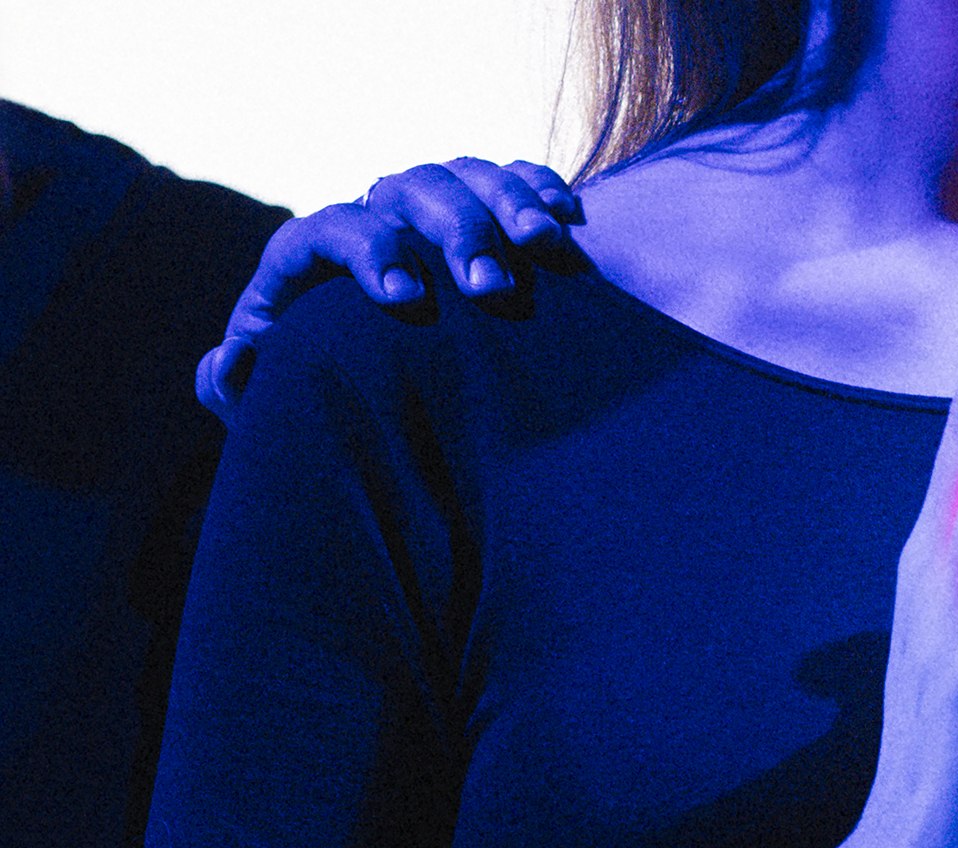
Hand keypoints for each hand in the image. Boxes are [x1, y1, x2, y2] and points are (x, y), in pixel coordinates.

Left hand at [196, 157, 581, 419]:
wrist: (411, 401)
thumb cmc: (345, 403)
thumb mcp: (286, 404)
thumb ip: (241, 391)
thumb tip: (230, 363)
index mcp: (317, 259)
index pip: (328, 229)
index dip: (366, 252)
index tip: (407, 299)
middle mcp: (378, 218)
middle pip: (409, 191)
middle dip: (456, 232)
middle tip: (493, 290)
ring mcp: (438, 210)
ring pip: (469, 174)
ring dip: (509, 205)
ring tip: (547, 247)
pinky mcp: (494, 214)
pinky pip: (519, 179)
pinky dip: (543, 192)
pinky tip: (569, 223)